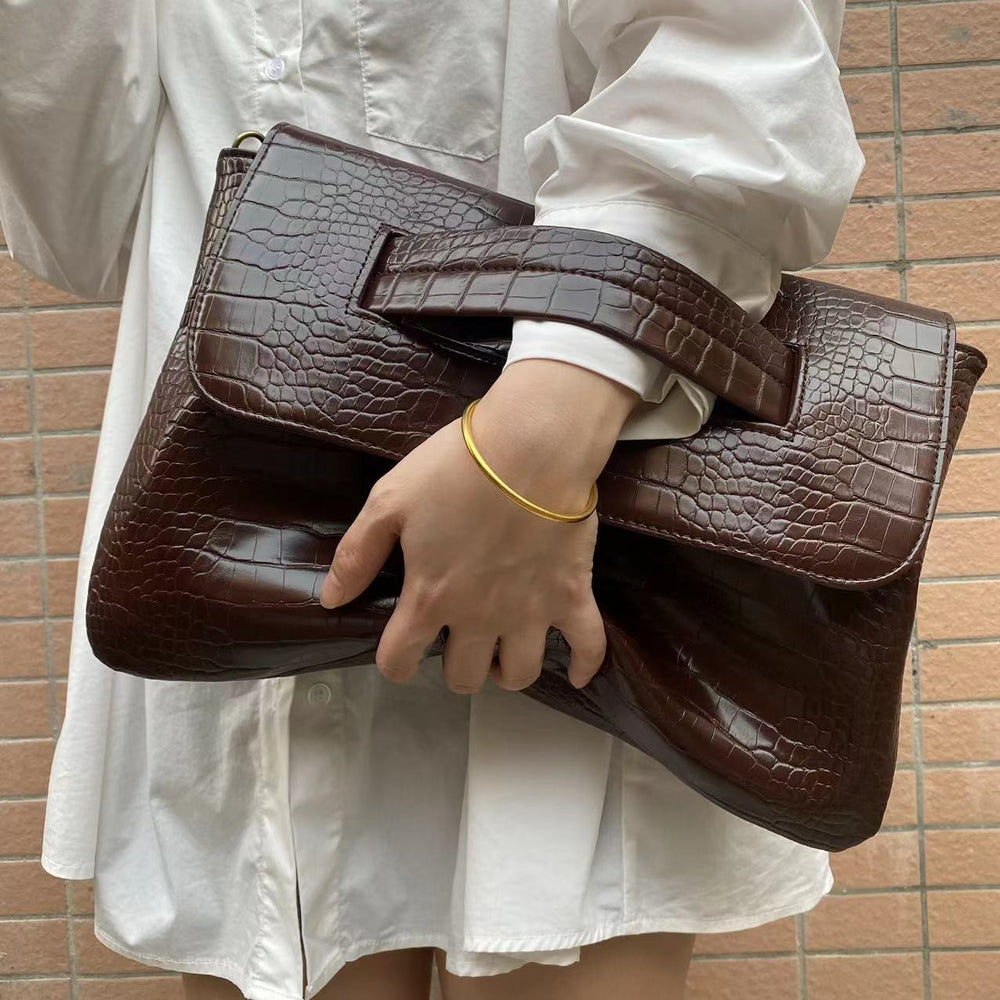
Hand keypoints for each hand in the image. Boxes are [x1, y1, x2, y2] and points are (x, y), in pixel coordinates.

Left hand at [319, 358, 638, 691]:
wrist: (530, 446)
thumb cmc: (456, 468)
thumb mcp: (389, 500)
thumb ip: (357, 555)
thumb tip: (331, 600)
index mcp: (430, 597)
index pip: (400, 660)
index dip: (396, 663)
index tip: (402, 651)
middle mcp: (479, 617)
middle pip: (463, 677)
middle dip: (455, 668)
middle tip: (457, 642)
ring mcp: (530, 612)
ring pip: (518, 675)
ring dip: (506, 672)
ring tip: (501, 652)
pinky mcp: (572, 595)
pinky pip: (588, 646)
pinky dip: (584, 666)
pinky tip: (575, 674)